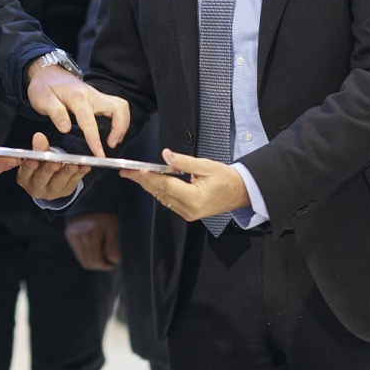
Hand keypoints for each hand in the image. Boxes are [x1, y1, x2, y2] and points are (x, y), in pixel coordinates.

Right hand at [16, 132, 85, 201]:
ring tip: (73, 165)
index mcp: (25, 178)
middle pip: (42, 179)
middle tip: (55, 162)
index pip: (26, 172)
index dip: (29, 167)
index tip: (33, 160)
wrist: (51, 177)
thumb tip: (39, 136)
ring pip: (59, 183)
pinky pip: (73, 183)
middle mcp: (37, 187)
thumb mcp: (37, 156)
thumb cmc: (41, 163)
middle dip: (49, 170)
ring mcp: (52, 192)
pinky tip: (85, 167)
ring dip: (66, 173)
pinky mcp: (66, 191)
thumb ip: (39, 147)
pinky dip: (79, 174)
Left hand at [26, 63, 129, 157]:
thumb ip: (55, 113)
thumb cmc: (43, 87)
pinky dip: (119, 120)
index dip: (95, 140)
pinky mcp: (98, 99)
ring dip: (122, 124)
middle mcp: (91, 95)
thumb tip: (66, 128)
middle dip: (120, 128)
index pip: (89, 121)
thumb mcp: (42, 99)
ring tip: (114, 141)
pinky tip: (112, 132)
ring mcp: (96, 96)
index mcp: (77, 97)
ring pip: (120, 106)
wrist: (47, 73)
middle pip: (118, 107)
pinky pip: (115, 108)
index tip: (99, 155)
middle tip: (112, 144)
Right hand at [66, 212, 121, 270]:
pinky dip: (86, 254)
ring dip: (93, 261)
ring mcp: (72, 236)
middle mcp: (79, 236)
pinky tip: (94, 247)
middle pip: (87, 262)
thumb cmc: (105, 215)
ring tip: (102, 254)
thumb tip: (115, 262)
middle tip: (109, 262)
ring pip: (81, 259)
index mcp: (91, 234)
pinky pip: (77, 251)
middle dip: (99, 265)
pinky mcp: (69, 235)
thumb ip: (113, 246)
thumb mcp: (113, 228)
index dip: (105, 266)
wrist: (91, 200)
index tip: (112, 264)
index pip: (96, 260)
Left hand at [123, 148, 250, 221]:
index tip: (135, 170)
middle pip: (160, 193)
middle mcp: (189, 209)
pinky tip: (153, 182)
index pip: (165, 185)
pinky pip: (169, 201)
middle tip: (128, 172)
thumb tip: (166, 156)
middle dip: (143, 181)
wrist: (241, 192)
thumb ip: (184, 162)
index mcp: (194, 198)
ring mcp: (188, 213)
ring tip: (136, 175)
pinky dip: (160, 190)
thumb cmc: (228, 179)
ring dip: (150, 186)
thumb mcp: (206, 166)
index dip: (148, 176)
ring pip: (162, 198)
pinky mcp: (188, 213)